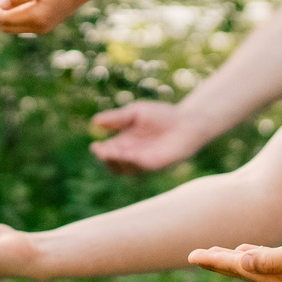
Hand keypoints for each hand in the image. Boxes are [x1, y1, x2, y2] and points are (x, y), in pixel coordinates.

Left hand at [0, 0, 89, 34]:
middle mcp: (38, 27)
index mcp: (37, 17)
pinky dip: (7, 16)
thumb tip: (1, 3)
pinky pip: (19, 24)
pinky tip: (4, 5)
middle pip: (5, 26)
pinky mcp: (42, 24)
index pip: (4, 19)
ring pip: (11, 27)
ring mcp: (41, 28)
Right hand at [88, 101, 203, 173]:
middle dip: (105, 158)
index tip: (94, 145)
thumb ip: (117, 118)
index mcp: (124, 142)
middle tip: (100, 151)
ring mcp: (142, 162)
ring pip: (123, 168)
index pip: (107, 151)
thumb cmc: (162, 115)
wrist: (187, 121)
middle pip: (112, 163)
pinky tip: (126, 154)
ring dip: (115, 161)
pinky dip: (131, 162)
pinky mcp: (155, 165)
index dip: (100, 151)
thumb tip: (95, 121)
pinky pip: (139, 167)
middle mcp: (131, 155)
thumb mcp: (135, 113)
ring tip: (109, 152)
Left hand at [186, 230, 281, 281]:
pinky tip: (246, 252)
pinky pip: (265, 266)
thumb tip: (243, 261)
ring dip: (231, 261)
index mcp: (275, 278)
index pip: (237, 268)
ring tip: (213, 255)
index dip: (214, 260)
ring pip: (251, 269)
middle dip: (216, 263)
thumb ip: (271, 259)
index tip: (192, 255)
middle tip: (194, 256)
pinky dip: (251, 259)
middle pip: (240, 271)